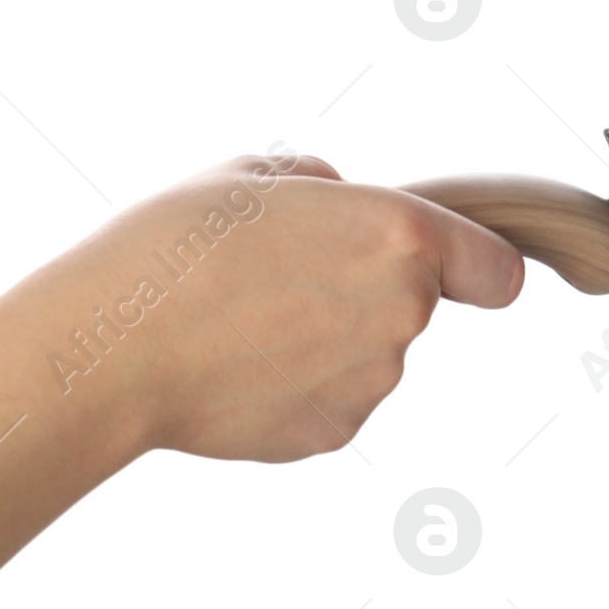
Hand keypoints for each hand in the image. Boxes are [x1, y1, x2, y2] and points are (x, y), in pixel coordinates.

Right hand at [67, 153, 523, 460]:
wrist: (113, 349)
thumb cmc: (177, 245)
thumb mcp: (259, 175)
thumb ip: (327, 188)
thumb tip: (341, 205)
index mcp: (400, 235)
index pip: (496, 269)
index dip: (480, 267)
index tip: (464, 272)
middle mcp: (402, 312)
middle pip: (414, 301)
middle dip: (366, 287)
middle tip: (284, 274)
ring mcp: (370, 383)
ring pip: (369, 350)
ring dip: (329, 336)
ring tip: (244, 320)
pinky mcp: (331, 434)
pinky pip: (333, 396)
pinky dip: (299, 383)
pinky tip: (238, 366)